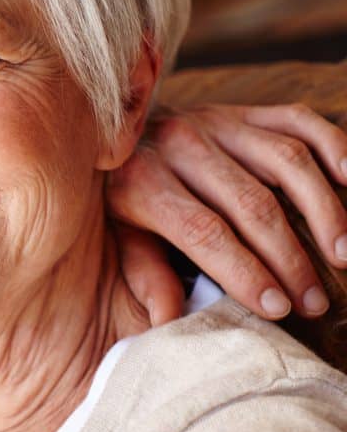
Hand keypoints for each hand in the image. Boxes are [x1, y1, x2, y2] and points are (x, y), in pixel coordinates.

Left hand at [108, 103, 346, 323]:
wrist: (109, 131)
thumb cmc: (124, 197)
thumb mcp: (118, 236)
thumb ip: (145, 275)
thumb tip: (168, 322)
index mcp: (142, 182)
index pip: (204, 232)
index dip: (244, 272)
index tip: (277, 308)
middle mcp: (180, 144)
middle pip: (251, 204)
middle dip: (289, 259)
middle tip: (315, 302)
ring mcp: (215, 121)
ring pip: (286, 161)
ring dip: (323, 211)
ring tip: (343, 256)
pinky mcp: (242, 110)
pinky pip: (297, 120)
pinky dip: (334, 146)